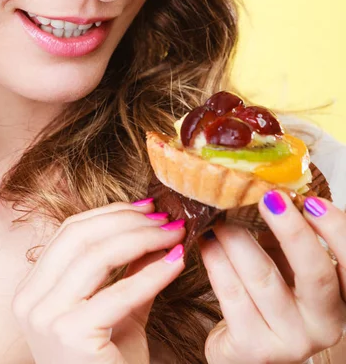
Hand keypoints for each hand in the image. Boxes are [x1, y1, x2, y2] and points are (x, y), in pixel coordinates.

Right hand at [12, 200, 185, 363]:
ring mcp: (45, 317)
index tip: (147, 206)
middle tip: (166, 218)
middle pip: (80, 236)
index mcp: (34, 289)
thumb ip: (129, 268)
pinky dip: (152, 273)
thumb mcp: (118, 306)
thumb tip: (154, 225)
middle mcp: (30, 300)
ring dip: (142, 238)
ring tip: (174, 234)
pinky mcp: (69, 335)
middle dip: (128, 221)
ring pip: (95, 256)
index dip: (111, 213)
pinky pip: (118, 292)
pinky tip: (176, 262)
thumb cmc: (109, 362)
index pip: (70, 232)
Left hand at [199, 192, 345, 363]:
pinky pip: (231, 293)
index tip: (311, 201)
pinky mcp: (253, 347)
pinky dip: (216, 259)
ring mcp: (290, 340)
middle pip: (315, 274)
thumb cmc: (272, 297)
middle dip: (291, 230)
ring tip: (220, 213)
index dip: (336, 230)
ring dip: (238, 237)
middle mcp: (324, 324)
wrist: (246, 344)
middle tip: (268, 198)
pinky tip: (206, 240)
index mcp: (341, 298)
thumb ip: (289, 236)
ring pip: (263, 278)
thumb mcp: (289, 264)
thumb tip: (274, 191)